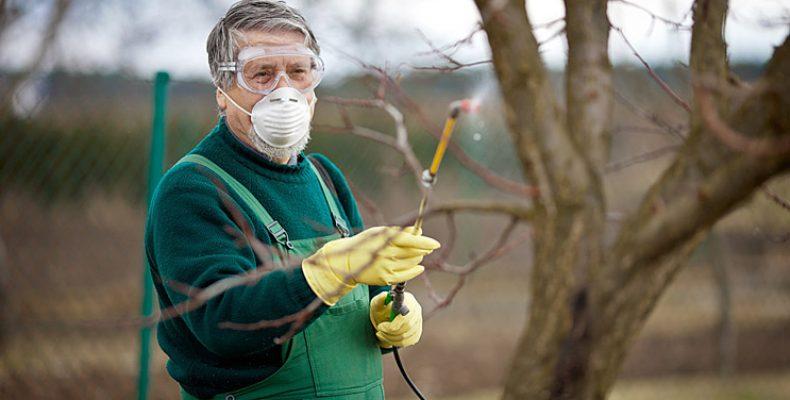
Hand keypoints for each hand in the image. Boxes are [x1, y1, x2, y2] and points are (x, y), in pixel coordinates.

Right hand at [302, 226, 439, 304]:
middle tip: (426, 247)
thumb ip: (399, 232)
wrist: (347, 261)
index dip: (426, 242)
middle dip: (423, 250)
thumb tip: (418, 231)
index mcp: (385, 240)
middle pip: (414, 252)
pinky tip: (419, 267)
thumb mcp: (380, 232)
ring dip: (417, 258)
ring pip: (412, 263)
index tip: (436, 244)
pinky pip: (406, 276)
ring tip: (416, 254)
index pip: (411, 240)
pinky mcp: (385, 279)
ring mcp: (386, 267)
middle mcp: (386, 254)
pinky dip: (415, 271)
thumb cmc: (366, 243)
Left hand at [369, 291, 421, 347]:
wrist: (386, 314)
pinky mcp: (417, 331)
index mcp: (408, 301)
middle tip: (380, 330)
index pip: (404, 317)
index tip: (380, 327)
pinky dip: (396, 342)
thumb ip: (380, 299)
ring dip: (391, 339)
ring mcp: (418, 322)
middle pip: (407, 328)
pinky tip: (388, 338)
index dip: (392, 325)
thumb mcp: (378, 302)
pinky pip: (409, 341)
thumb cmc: (382, 307)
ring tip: (381, 334)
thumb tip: (385, 295)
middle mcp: (416, 311)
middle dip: (390, 333)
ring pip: (407, 337)